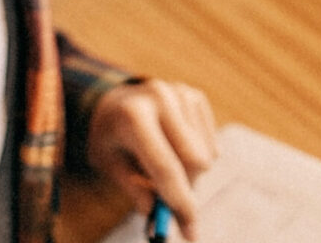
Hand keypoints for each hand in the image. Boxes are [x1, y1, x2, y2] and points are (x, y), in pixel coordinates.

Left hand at [85, 79, 217, 239]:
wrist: (112, 102)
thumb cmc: (109, 139)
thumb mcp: (109, 164)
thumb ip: (133, 188)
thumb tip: (156, 213)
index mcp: (133, 115)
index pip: (165, 167)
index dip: (179, 204)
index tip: (190, 233)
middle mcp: (160, 97)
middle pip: (195, 161)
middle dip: (187, 189)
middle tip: (173, 205)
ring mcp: (180, 92)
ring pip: (207, 156)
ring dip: (191, 174)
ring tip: (164, 169)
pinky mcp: (194, 96)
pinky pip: (211, 144)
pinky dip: (199, 157)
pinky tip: (174, 149)